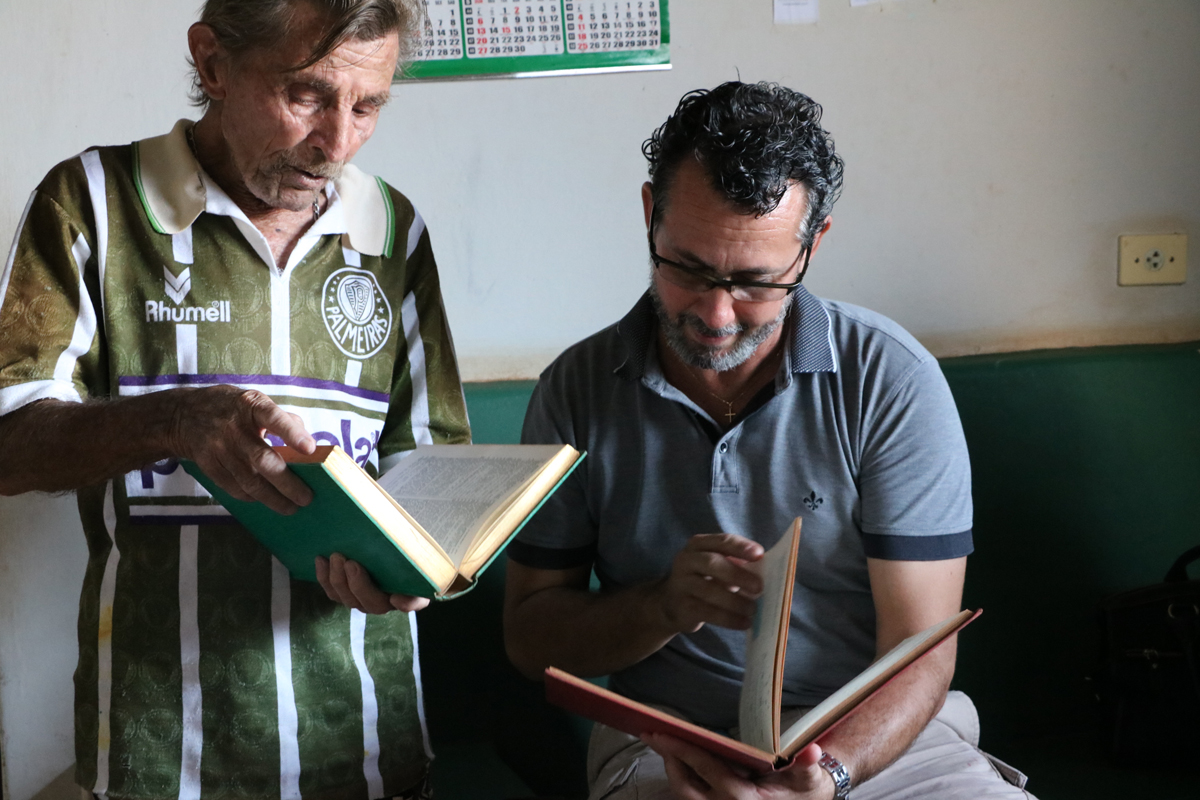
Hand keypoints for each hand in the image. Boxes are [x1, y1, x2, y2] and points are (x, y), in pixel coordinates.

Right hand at [169, 386, 314, 513]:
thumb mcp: (254, 401)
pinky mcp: (207, 463)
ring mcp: (218, 447)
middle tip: (306, 498)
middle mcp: (234, 427)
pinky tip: (265, 500)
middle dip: (287, 483)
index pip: (274, 417)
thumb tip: (307, 445)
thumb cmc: (231, 408)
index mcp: (251, 405)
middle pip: (263, 460)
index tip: (310, 450)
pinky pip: (233, 487)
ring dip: (272, 498)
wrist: (181, 414)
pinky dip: (251, 497)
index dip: (292, 433)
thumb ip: (282, 419)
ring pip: (249, 480)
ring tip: (290, 507)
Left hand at [316, 553, 430, 613]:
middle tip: (350, 562)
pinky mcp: (347, 591)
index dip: (404, 603)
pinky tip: (320, 560)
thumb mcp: (418, 558)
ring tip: (334, 558)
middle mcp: (386, 602)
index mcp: (410, 594)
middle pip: (371, 603)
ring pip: (348, 599)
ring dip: (338, 580)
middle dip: (357, 584)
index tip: (396, 597)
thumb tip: (398, 599)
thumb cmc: (406, 553)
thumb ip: (416, 573)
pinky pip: (334, 592)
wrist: (387, 547)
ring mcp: (364, 598)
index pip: (411, 603)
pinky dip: (324, 577)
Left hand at [644, 733, 829, 799]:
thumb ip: (807, 765)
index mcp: (742, 798)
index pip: (704, 768)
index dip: (680, 749)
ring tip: (662, 744)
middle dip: (667, 759)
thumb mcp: (808, 778)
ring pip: (684, 794)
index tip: (660, 733)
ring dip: (671, 770)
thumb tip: (812, 751)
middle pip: (683, 786)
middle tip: (653, 734)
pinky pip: (692, 798)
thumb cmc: (805, 790)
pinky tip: (677, 762)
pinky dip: (682, 779)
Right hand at [654, 533, 764, 633]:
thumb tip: (766, 572)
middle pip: (712, 563)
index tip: (760, 555)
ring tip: (753, 609)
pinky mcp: (682, 607)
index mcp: (698, 545)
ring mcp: (682, 584)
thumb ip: (737, 564)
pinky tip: (744, 622)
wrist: (671, 602)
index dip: (740, 547)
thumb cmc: (703, 579)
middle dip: (737, 574)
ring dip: (735, 601)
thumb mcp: (717, 566)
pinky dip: (729, 619)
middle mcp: (686, 561)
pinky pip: (707, 612)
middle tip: (759, 587)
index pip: (721, 541)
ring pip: (709, 590)